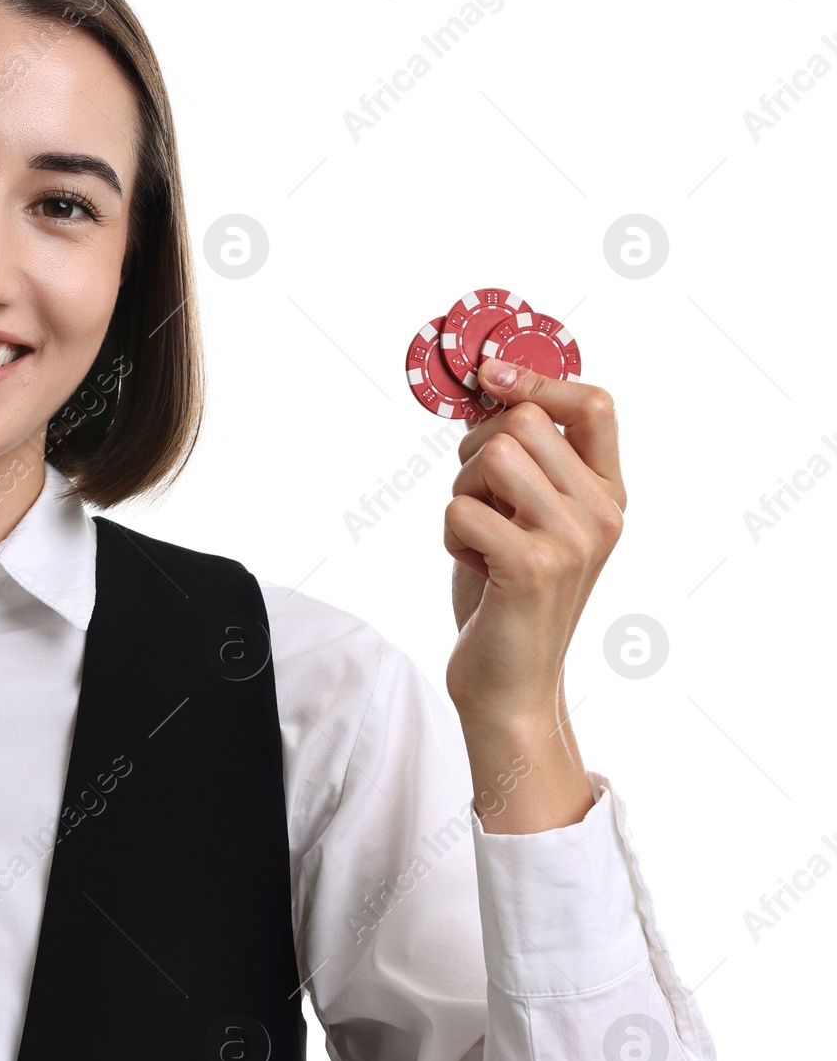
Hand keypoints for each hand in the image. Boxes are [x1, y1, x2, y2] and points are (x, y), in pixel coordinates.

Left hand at [443, 357, 626, 726]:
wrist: (510, 684)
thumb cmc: (507, 592)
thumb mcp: (529, 515)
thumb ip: (528, 460)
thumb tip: (493, 382)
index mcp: (609, 494)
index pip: (594, 403)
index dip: (535, 380)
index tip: (490, 377)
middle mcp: (603, 513)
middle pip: (522, 422)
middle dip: (475, 452)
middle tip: (479, 500)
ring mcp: (572, 540)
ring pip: (491, 457)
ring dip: (462, 492)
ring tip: (479, 535)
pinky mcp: (533, 567)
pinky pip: (460, 509)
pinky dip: (451, 535)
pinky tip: (477, 567)